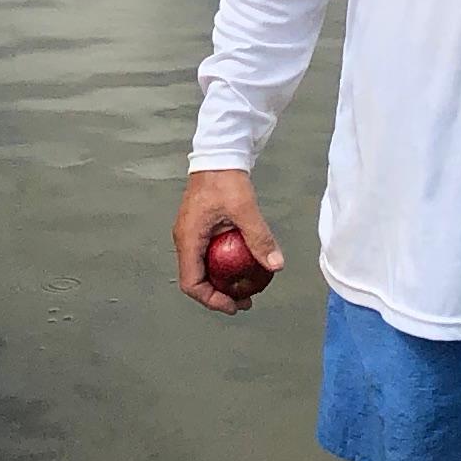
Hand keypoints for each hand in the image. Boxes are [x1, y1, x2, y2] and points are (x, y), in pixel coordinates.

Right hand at [176, 169, 283, 310]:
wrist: (218, 155)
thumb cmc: (225, 177)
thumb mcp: (244, 209)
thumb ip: (259, 237)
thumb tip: (275, 265)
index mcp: (188, 239)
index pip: (192, 282)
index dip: (212, 300)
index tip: (234, 305)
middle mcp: (185, 240)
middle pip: (197, 280)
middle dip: (219, 295)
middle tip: (244, 301)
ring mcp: (192, 235)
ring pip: (203, 269)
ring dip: (222, 282)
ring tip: (246, 288)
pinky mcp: (202, 230)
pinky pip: (209, 256)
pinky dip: (224, 266)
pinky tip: (244, 267)